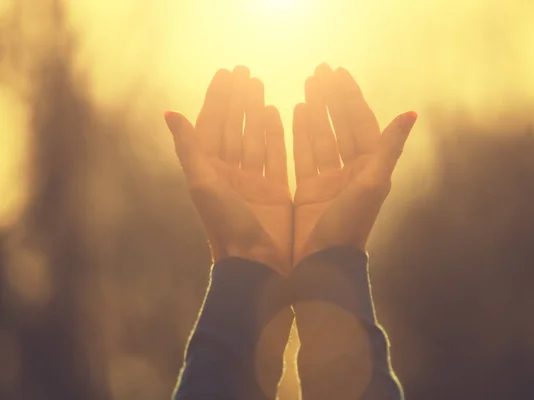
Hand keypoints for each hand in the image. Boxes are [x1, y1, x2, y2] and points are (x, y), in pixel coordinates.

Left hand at [164, 67, 292, 274]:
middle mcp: (229, 174)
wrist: (256, 264)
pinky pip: (274, 154)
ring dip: (255, 110)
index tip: (227, 72)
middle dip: (238, 98)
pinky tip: (275, 113)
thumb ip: (189, 148)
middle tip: (245, 71)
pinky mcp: (275, 190)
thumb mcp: (203, 184)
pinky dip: (274, 133)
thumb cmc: (226, 226)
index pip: (212, 124)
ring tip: (260, 84)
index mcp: (209, 171)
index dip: (218, 97)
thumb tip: (170, 113)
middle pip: (233, 126)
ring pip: (254, 137)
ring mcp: (253, 181)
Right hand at [292, 64, 417, 264]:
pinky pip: (303, 155)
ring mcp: (327, 181)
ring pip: (321, 137)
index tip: (337, 72)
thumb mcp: (373, 183)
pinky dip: (299, 134)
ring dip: (316, 111)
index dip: (350, 97)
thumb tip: (411, 113)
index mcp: (369, 169)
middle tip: (319, 71)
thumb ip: (389, 147)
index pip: (360, 124)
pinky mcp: (306, 190)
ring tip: (308, 85)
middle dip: (331, 98)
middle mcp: (351, 172)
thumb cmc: (349, 225)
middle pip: (340, 126)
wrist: (321, 265)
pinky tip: (296, 112)